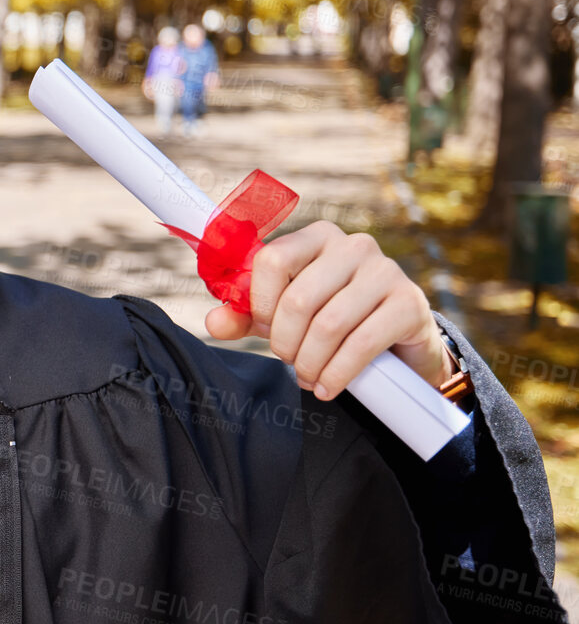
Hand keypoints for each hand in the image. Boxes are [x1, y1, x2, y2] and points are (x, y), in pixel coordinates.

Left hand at [206, 222, 452, 399]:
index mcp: (316, 237)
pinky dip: (337, 373)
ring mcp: (386, 271)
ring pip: (328, 324)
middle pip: (298, 299)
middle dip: (285, 341)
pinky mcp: (409, 303)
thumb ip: (246, 315)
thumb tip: (214, 321)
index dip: (260, 303)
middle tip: (288, 360)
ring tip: (307, 376)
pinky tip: (328, 387)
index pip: (271, 260)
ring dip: (310, 362)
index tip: (264, 328)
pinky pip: (361, 343)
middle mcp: (353, 245)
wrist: (397, 341)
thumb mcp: (283, 315)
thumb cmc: (332, 318)